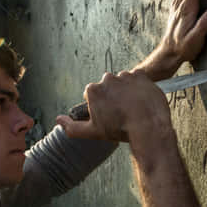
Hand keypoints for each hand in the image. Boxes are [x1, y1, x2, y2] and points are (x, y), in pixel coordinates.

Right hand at [55, 70, 171, 143]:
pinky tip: (142, 100)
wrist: (148, 126)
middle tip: (122, 112)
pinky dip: (139, 87)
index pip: (93, 95)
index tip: (109, 115)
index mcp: (93, 90)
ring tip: (133, 107)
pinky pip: (138, 79)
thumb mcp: (92, 132)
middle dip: (112, 96)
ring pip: (123, 82)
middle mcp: (107, 78)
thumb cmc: (119, 129)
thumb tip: (58, 120)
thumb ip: (72, 127)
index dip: (101, 106)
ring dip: (126, 90)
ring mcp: (125, 75)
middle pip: (108, 86)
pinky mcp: (141, 75)